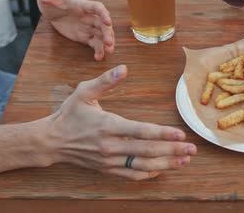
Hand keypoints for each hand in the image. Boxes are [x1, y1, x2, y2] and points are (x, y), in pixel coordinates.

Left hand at [36, 0, 114, 60]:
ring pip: (101, 35)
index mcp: (82, 5)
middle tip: (109, 42)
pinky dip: (98, 50)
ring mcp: (88, 27)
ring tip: (109, 51)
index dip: (103, 13)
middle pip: (102, 24)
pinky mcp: (85, 36)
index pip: (96, 7)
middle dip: (107, 32)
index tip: (108, 21)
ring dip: (107, 42)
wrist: (52, 9)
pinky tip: (98, 58)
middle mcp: (89, 16)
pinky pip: (94, 43)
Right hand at [47, 65, 196, 179]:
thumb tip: (124, 68)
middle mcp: (110, 146)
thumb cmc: (70, 114)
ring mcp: (109, 161)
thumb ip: (105, 81)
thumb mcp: (83, 92)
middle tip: (192, 149)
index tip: (180, 134)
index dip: (162, 134)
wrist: (51, 141)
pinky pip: (132, 175)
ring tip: (184, 161)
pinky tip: (164, 169)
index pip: (140, 131)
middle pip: (147, 151)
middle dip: (172, 151)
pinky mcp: (107, 170)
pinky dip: (149, 174)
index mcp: (107, 125)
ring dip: (166, 164)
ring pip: (142, 166)